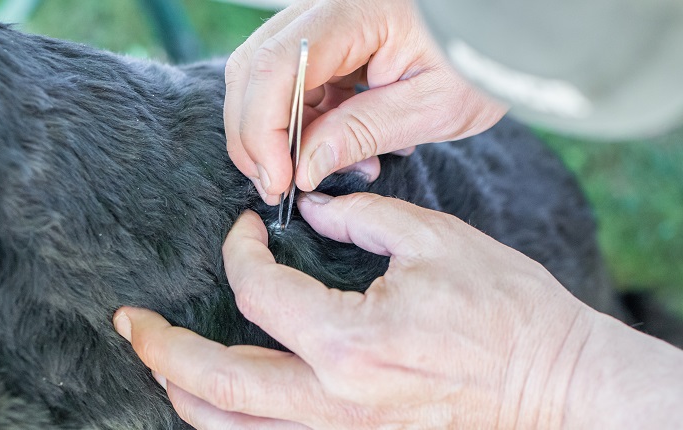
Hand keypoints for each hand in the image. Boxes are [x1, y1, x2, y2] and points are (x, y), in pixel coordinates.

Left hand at [113, 193, 608, 428]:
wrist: (556, 384)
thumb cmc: (507, 310)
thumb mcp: (436, 240)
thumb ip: (360, 220)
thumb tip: (311, 215)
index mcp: (350, 341)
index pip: (258, 294)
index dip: (239, 252)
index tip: (245, 231)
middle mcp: (334, 401)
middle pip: (216, 381)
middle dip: (161, 349)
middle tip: (131, 323)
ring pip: (232, 428)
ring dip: (184, 393)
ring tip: (160, 363)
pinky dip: (231, 422)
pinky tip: (218, 401)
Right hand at [224, 0, 507, 203]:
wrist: (501, 31)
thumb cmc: (479, 61)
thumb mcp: (431, 106)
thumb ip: (362, 133)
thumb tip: (302, 170)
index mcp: (354, 14)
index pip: (277, 68)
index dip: (263, 131)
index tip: (279, 183)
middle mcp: (325, 9)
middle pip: (253, 69)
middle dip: (255, 136)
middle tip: (279, 187)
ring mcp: (322, 23)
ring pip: (263, 77)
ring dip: (275, 132)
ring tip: (317, 171)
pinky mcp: (328, 41)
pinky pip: (291, 82)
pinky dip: (299, 122)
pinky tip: (333, 148)